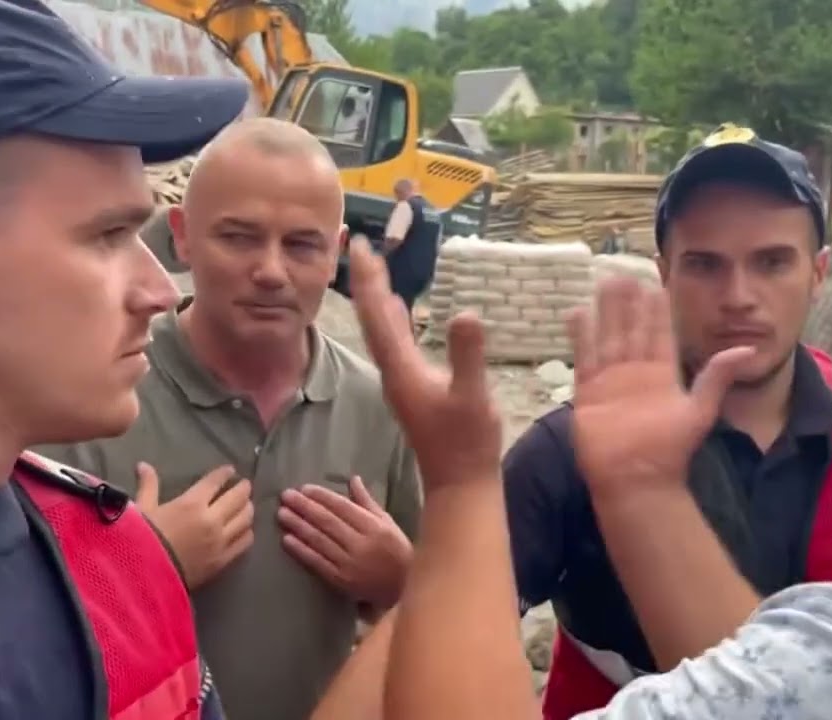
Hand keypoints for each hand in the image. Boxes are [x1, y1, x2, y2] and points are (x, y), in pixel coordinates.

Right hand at [135, 462, 254, 587]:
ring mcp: (220, 541)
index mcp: (191, 504)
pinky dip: (247, 532)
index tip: (230, 470)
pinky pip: (244, 542)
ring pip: (245, 518)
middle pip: (237, 498)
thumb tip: (143, 464)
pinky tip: (245, 530)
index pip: (215, 482)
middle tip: (245, 485)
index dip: (224, 474)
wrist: (143, 577)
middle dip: (243, 488)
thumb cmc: (140, 540)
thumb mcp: (142, 509)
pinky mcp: (223, 560)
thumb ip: (148, 486)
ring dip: (248, 508)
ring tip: (246, 505)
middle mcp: (211, 519)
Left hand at [277, 475, 411, 608]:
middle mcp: (361, 543)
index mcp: (374, 526)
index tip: (304, 488)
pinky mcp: (341, 580)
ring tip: (282, 514)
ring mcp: (349, 563)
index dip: (322, 497)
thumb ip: (367, 502)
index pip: (342, 507)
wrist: (403, 588)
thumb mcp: (387, 522)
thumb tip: (353, 479)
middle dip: (304, 507)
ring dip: (298, 526)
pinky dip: (301, 551)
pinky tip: (287, 540)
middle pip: (327, 522)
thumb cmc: (396, 550)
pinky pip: (318, 562)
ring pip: (320, 541)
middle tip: (285, 496)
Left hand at [346, 236, 500, 488]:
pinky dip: (395, 319)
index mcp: (402, 369)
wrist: (460, 484)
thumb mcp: (472, 396)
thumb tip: (466, 313)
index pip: (378, 316)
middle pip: (374, 319)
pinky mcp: (414, 387)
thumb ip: (466, 356)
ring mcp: (402, 381)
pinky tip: (401, 309)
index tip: (360, 248)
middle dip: (367, 282)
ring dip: (378, 299)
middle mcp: (394, 372)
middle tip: (360, 247)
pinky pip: (396, 342)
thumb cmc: (468, 443)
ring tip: (375, 270)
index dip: (369, 281)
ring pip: (383, 330)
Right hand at [567, 278, 753, 502]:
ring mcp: (610, 380)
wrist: (636, 480)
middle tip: (624, 272)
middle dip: (628, 302)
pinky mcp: (589, 391)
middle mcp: (635, 373)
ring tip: (603, 282)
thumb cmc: (669, 449)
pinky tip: (578, 312)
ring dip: (605, 311)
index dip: (657, 310)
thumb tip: (746, 348)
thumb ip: (717, 377)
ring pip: (607, 336)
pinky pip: (584, 357)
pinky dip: (581, 335)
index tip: (656, 282)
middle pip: (631, 329)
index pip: (659, 334)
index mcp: (662, 375)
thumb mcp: (700, 410)